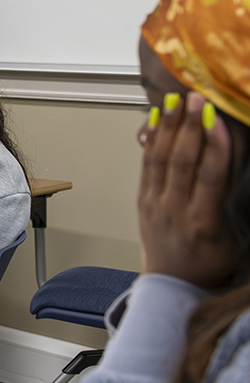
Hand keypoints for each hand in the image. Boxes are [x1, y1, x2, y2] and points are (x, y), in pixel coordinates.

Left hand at [138, 91, 232, 287]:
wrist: (170, 284)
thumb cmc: (210, 261)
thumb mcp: (233, 238)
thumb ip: (235, 203)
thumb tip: (240, 161)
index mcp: (202, 224)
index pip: (209, 178)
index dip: (215, 147)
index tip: (218, 121)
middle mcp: (173, 211)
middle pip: (181, 162)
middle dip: (189, 127)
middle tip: (196, 98)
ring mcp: (153, 204)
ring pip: (160, 159)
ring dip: (168, 127)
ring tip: (175, 100)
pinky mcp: (142, 199)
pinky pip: (147, 165)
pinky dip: (152, 140)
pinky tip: (155, 119)